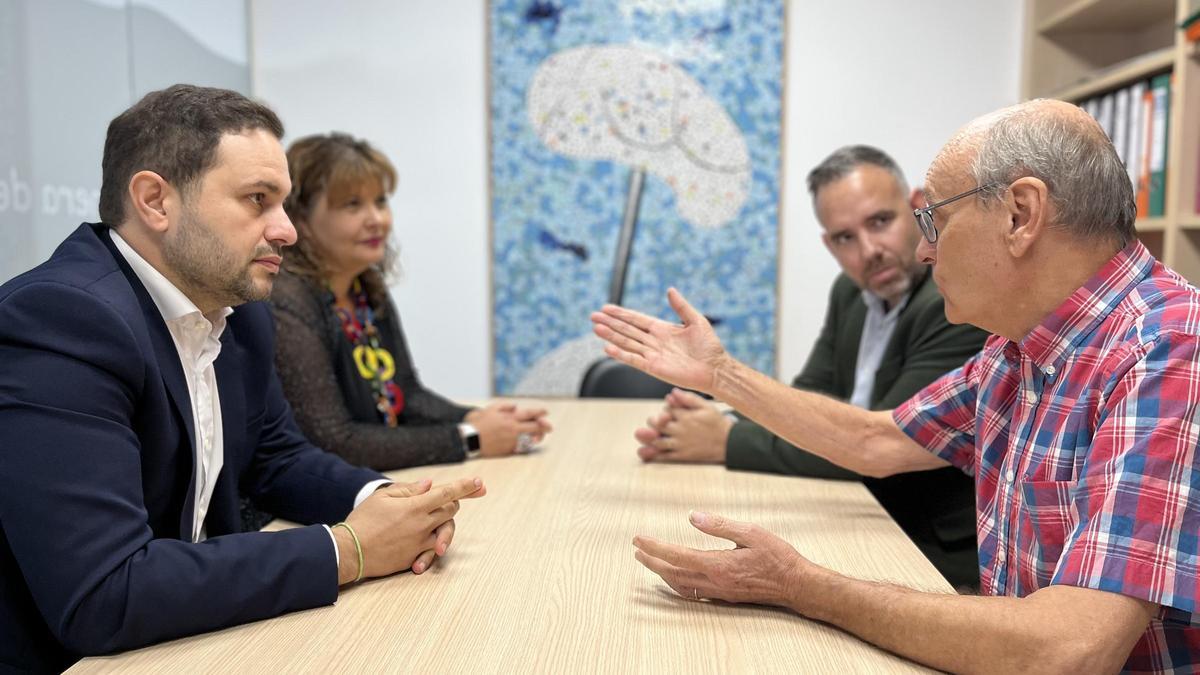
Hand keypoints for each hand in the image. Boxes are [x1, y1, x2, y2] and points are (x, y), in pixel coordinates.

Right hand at [337, 477, 486, 583]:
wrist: (350, 551)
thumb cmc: (363, 520)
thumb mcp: (383, 497)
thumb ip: (409, 489)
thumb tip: (429, 485)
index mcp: (415, 506)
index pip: (447, 493)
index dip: (466, 486)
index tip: (479, 482)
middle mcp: (422, 524)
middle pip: (450, 510)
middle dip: (452, 502)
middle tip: (446, 498)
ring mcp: (420, 542)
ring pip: (445, 530)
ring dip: (444, 523)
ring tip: (435, 520)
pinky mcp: (415, 556)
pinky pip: (433, 551)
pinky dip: (433, 547)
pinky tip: (429, 548)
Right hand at [464, 402, 551, 456]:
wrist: (470, 440)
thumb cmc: (478, 423)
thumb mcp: (490, 409)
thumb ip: (504, 406)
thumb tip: (515, 406)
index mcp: (509, 418)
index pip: (529, 413)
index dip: (539, 412)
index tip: (546, 411)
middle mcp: (513, 429)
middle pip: (534, 427)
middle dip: (544, 427)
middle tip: (550, 427)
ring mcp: (512, 440)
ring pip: (530, 439)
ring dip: (537, 437)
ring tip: (539, 436)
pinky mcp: (508, 450)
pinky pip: (521, 447)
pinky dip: (526, 445)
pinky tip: (528, 443)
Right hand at [590, 288, 729, 392]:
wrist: (715, 369)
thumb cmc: (709, 346)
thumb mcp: (696, 321)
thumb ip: (681, 306)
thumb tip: (670, 290)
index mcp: (662, 329)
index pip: (636, 319)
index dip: (621, 314)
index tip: (606, 308)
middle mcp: (654, 341)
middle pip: (627, 330)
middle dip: (610, 323)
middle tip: (593, 316)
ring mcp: (652, 355)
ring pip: (627, 343)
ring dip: (611, 336)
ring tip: (596, 328)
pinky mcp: (654, 368)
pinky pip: (634, 360)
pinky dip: (621, 354)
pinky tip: (608, 348)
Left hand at [632, 511, 808, 608]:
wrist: (796, 585)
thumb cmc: (778, 557)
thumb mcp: (752, 532)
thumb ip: (721, 525)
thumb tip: (693, 517)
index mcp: (718, 564)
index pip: (677, 555)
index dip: (654, 547)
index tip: (638, 539)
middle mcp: (715, 581)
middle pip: (672, 573)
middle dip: (652, 561)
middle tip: (637, 550)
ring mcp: (719, 592)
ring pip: (680, 586)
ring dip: (661, 573)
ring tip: (649, 561)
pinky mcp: (725, 596)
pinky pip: (692, 593)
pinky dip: (676, 584)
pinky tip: (674, 578)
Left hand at [634, 389, 731, 462]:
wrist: (728, 442)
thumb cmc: (717, 423)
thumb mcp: (706, 406)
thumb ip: (688, 398)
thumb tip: (672, 392)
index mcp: (685, 416)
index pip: (666, 409)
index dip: (665, 409)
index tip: (668, 411)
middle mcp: (680, 429)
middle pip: (657, 424)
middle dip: (654, 421)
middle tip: (656, 422)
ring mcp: (680, 444)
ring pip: (657, 441)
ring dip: (649, 437)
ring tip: (650, 434)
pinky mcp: (682, 455)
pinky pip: (664, 456)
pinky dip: (653, 455)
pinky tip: (646, 452)